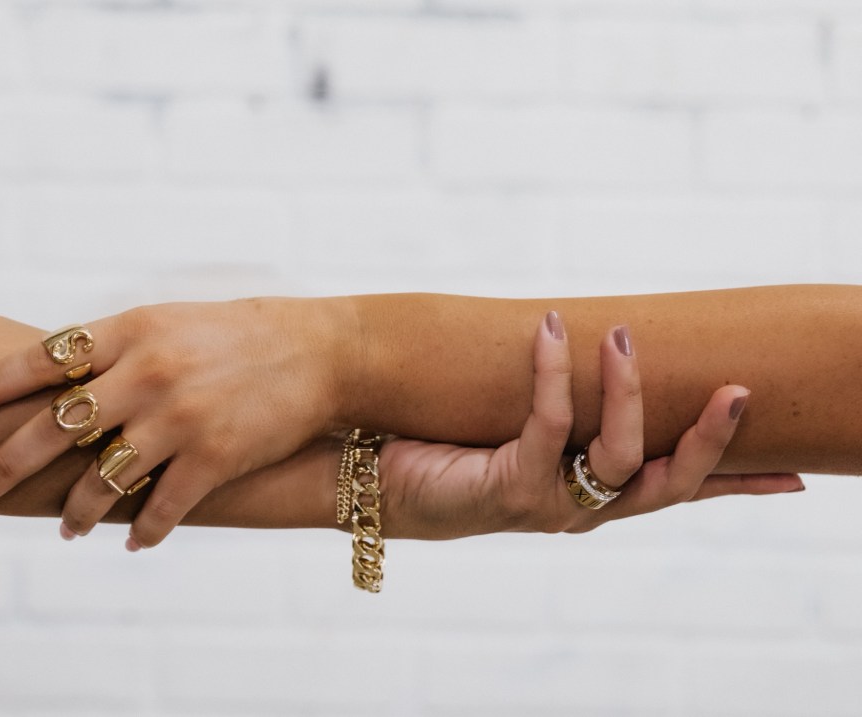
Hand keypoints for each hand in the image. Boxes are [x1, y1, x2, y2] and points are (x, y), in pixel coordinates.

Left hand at [0, 298, 352, 548]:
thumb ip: (120, 348)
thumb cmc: (245, 334)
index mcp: (133, 332)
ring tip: (67, 529)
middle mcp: (148, 374)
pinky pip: (161, 508)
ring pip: (102, 480)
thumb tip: (64, 380)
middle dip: (5, 465)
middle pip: (54, 428)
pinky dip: (143, 532)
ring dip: (77, 512)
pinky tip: (132, 543)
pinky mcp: (214, 458)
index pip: (41, 360)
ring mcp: (180, 418)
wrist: (323, 352)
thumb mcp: (173, 323)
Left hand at [375, 312, 801, 538]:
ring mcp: (551, 505)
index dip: (736, 485)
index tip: (798, 479)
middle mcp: (583, 509)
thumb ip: (566, 403)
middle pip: (669, 485)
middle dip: (710, 442)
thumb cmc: (455, 447)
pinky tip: (550, 328)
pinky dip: (554, 373)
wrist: (382, 481)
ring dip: (629, 391)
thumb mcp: (525, 426)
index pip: (679, 491)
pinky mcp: (512, 487)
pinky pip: (550, 424)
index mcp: (595, 497)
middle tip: (737, 390)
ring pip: (621, 456)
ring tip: (620, 336)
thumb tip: (595, 340)